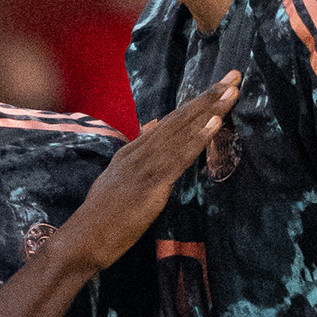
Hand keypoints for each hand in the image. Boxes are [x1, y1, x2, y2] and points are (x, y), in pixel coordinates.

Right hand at [54, 72, 238, 270]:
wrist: (83, 240)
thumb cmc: (101, 218)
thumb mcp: (117, 180)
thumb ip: (136, 155)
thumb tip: (151, 128)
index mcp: (131, 152)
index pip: (168, 122)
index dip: (194, 104)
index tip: (217, 87)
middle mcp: (138, 153)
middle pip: (178, 119)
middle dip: (208, 97)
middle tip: (234, 76)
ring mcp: (144, 166)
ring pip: (181, 132)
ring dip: (209, 110)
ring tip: (231, 91)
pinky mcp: (150, 184)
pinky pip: (179, 157)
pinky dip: (198, 138)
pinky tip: (215, 123)